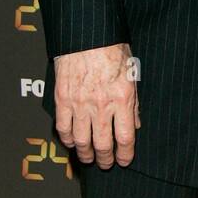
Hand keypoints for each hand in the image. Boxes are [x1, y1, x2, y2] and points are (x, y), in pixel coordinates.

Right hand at [53, 43, 139, 168]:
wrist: (87, 33)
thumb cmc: (112, 48)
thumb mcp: (132, 73)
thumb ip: (133, 102)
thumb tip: (135, 124)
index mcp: (123, 98)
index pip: (125, 137)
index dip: (125, 154)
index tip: (125, 160)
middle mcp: (102, 104)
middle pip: (103, 144)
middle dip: (105, 159)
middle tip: (106, 164)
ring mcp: (80, 103)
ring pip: (81, 140)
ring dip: (85, 153)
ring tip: (89, 158)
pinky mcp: (62, 99)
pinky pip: (63, 127)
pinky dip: (67, 138)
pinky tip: (72, 141)